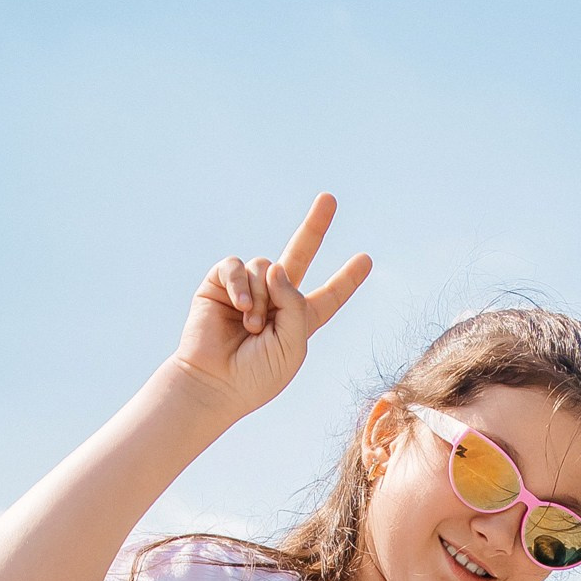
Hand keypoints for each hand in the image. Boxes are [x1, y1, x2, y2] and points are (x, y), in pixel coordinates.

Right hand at [171, 194, 371, 420]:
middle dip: (315, 226)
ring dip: (262, 299)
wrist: (215, 382)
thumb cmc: (257, 374)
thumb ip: (295, 305)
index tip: (366, 259)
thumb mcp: (292, 345)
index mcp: (299, 320)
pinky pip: (237, 266)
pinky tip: (240, 308)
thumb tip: (277, 267)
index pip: (328, 296)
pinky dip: (240, 285)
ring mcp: (248, 288)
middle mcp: (275, 299)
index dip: (346, 279)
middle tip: (329, 198)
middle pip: (299, 254)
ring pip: (265, 268)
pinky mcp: (220, 283)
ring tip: (253, 327)